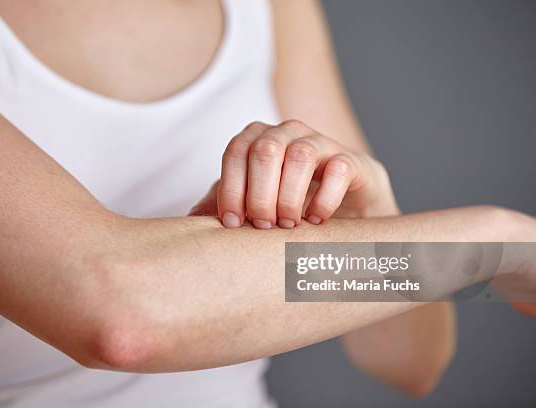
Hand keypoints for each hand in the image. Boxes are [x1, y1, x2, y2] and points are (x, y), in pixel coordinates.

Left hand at [190, 120, 398, 227]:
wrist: (344, 202)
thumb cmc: (289, 199)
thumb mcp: (253, 201)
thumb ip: (225, 204)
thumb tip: (190, 222)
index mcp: (257, 139)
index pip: (235, 152)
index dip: (231, 188)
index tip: (232, 224)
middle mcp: (287, 132)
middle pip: (265, 150)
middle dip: (260, 193)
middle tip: (263, 226)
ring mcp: (321, 142)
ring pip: (300, 155)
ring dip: (289, 195)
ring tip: (288, 225)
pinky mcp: (351, 160)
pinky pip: (338, 169)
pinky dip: (325, 198)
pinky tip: (316, 221)